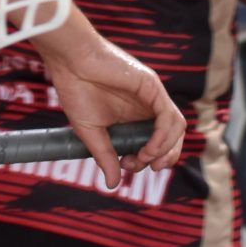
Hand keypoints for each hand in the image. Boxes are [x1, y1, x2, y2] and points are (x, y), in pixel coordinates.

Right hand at [36, 7, 185, 190]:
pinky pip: (169, 116)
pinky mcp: (152, 86)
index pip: (157, 142)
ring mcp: (152, 96)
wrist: (69, 62)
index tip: (127, 164)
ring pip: (176, 128)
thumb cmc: (76, 89)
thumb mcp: (91, 131)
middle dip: (164, 158)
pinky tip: (148, 148)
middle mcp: (147, 107)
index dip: (150, 160)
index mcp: (133, 116)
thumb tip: (113, 184)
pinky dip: (163, 136)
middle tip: (144, 166)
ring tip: (144, 158)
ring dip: (164, 149)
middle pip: (172, 137)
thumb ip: (105, 156)